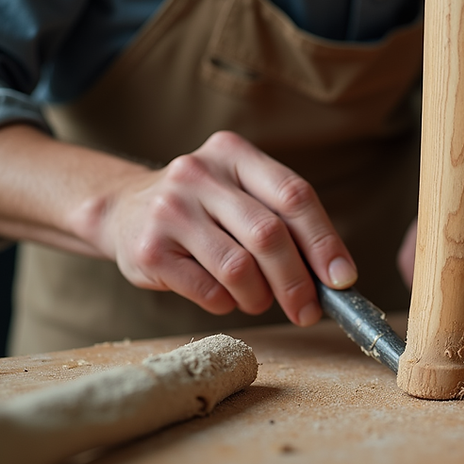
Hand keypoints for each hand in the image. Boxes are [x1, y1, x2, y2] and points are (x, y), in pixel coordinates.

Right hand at [95, 131, 356, 325]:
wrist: (121, 209)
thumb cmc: (203, 209)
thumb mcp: (241, 194)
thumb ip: (284, 222)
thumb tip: (335, 276)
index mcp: (233, 153)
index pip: (294, 195)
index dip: (324, 241)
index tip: (342, 279)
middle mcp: (198, 173)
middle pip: (269, 235)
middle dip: (297, 281)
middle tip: (307, 310)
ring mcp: (169, 209)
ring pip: (239, 267)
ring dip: (260, 296)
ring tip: (259, 301)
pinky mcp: (148, 249)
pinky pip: (207, 290)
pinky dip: (226, 302)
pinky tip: (224, 296)